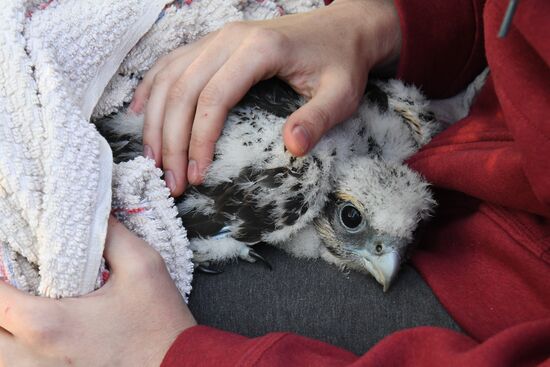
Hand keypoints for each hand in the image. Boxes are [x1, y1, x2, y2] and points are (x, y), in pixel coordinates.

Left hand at [0, 216, 195, 366]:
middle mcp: (34, 358)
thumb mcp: (143, 266)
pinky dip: (15, 349)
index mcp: (49, 325)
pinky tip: (30, 335)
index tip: (5, 259)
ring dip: (4, 329)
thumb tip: (92, 212)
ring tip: (21, 307)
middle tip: (12, 284)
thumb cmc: (160, 323)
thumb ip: (110, 234)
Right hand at [132, 0, 400, 194]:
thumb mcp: (341, 94)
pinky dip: (151, 89)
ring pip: (169, 77)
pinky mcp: (213, 42)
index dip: (198, 140)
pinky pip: (171, 63)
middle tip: (170, 180)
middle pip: (182, 90)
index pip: (213, 98)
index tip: (196, 175)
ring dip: (155, 120)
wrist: (342, 28)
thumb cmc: (341, 62)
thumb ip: (318, 119)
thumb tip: (293, 148)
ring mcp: (217, 37)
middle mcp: (229, 38)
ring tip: (152, 160)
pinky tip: (141, 114)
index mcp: (258, 50)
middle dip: (170, 140)